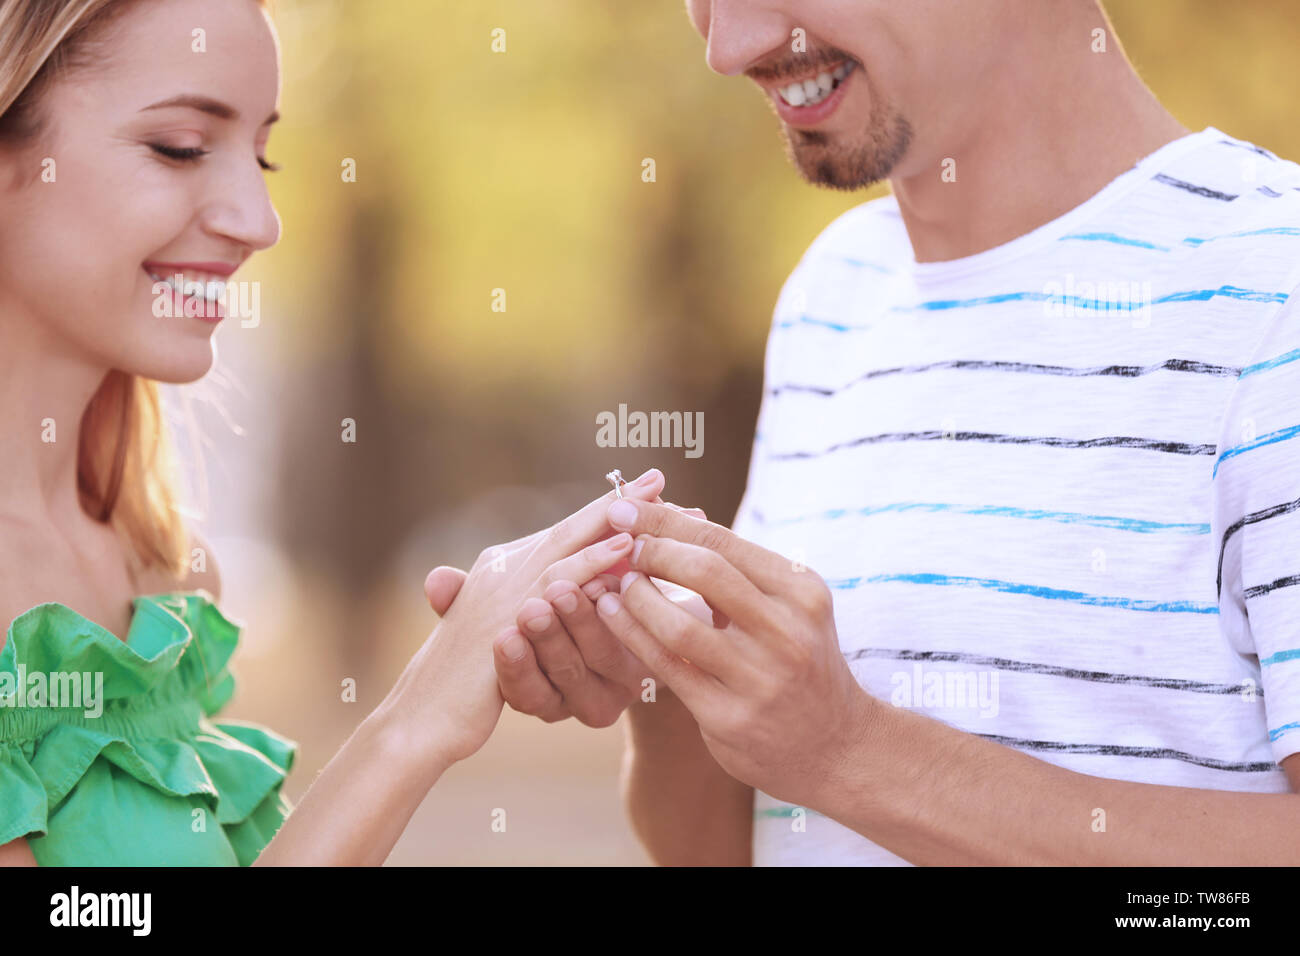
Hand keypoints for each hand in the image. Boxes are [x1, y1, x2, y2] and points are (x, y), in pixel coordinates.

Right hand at [383, 468, 667, 769]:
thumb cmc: (458, 682)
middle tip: (658, 477)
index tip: (647, 490)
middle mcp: (501, 570)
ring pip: (564, 548)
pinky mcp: (503, 619)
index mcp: (502, 569)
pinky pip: (554, 585)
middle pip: (568, 528)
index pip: (563, 533)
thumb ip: (529, 610)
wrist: (421, 717)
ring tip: (649, 503)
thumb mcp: (499, 637)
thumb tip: (562, 594)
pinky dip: (588, 564)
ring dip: (608, 524)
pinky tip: (622, 554)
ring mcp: (501, 592)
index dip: (604, 511)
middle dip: (616, 503)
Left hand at [590, 498, 872, 808]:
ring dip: (637, 597)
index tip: (626, 506)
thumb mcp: (791, 608)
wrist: (835, 746)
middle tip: (621, 546)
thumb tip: (670, 518)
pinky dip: (630, 635)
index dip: (667, 521)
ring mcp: (760, 678)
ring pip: (678, 624)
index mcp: (802, 591)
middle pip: (704, 571)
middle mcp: (787, 631)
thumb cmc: (799, 662)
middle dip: (652, 550)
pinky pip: (666, 666)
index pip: (724, 542)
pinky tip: (611, 616)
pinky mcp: (729, 717)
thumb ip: (740, 571)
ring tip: (616, 583)